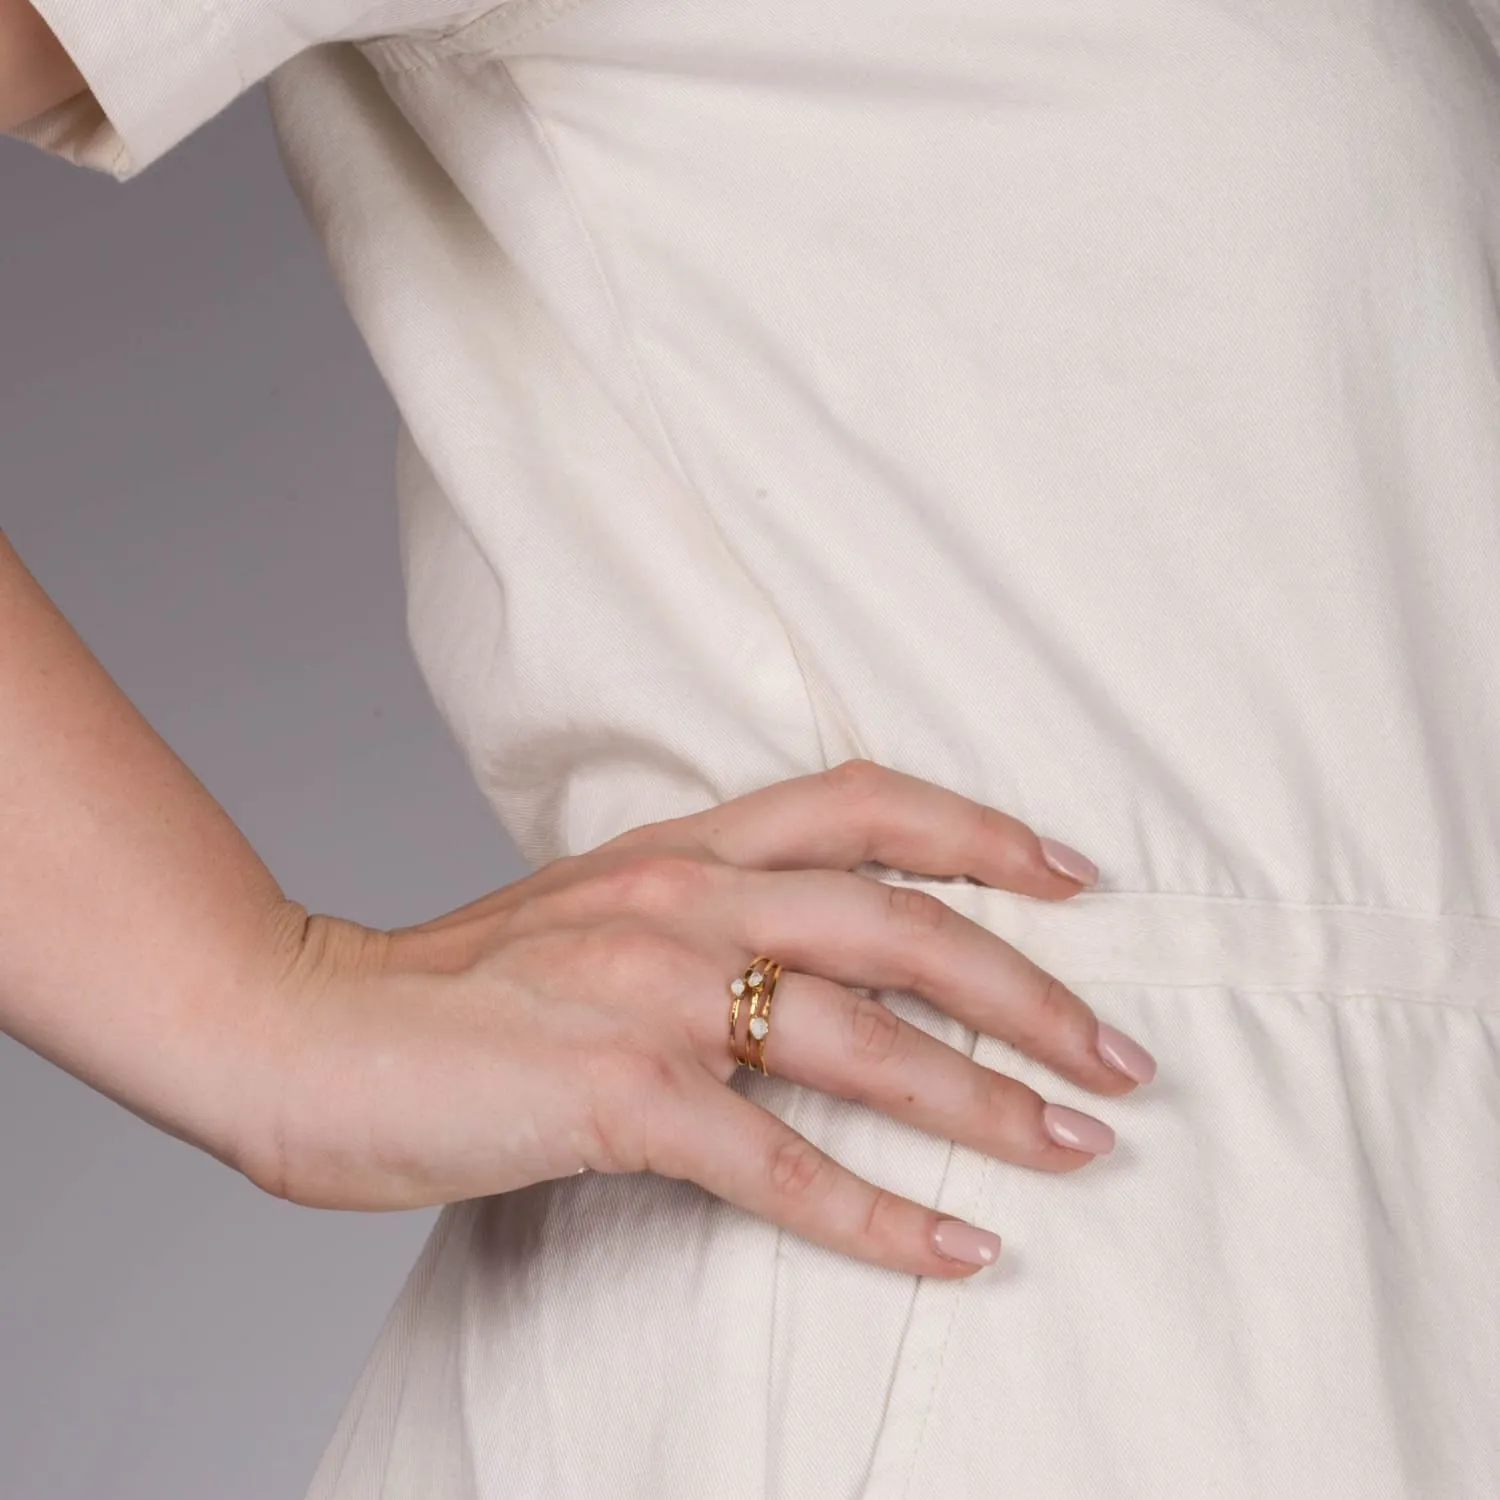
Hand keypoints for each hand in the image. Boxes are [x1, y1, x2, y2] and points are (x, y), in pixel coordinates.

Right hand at [246, 759, 1155, 1277]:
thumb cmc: (447, 983)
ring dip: (990, 1099)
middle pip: (903, 925)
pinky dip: (881, 1215)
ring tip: (1080, 1145)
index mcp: (680, 847)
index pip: (865, 804)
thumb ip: (693, 912)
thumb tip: (802, 961)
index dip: (983, 831)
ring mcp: (651, 992)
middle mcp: (682, 900)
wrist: (296, 1023)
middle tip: (1121, 1051)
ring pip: (867, 1039)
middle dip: (1031, 989)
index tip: (1074, 875)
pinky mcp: (615, 1093)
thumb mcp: (588, 909)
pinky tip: (958, 1251)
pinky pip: (781, 1163)